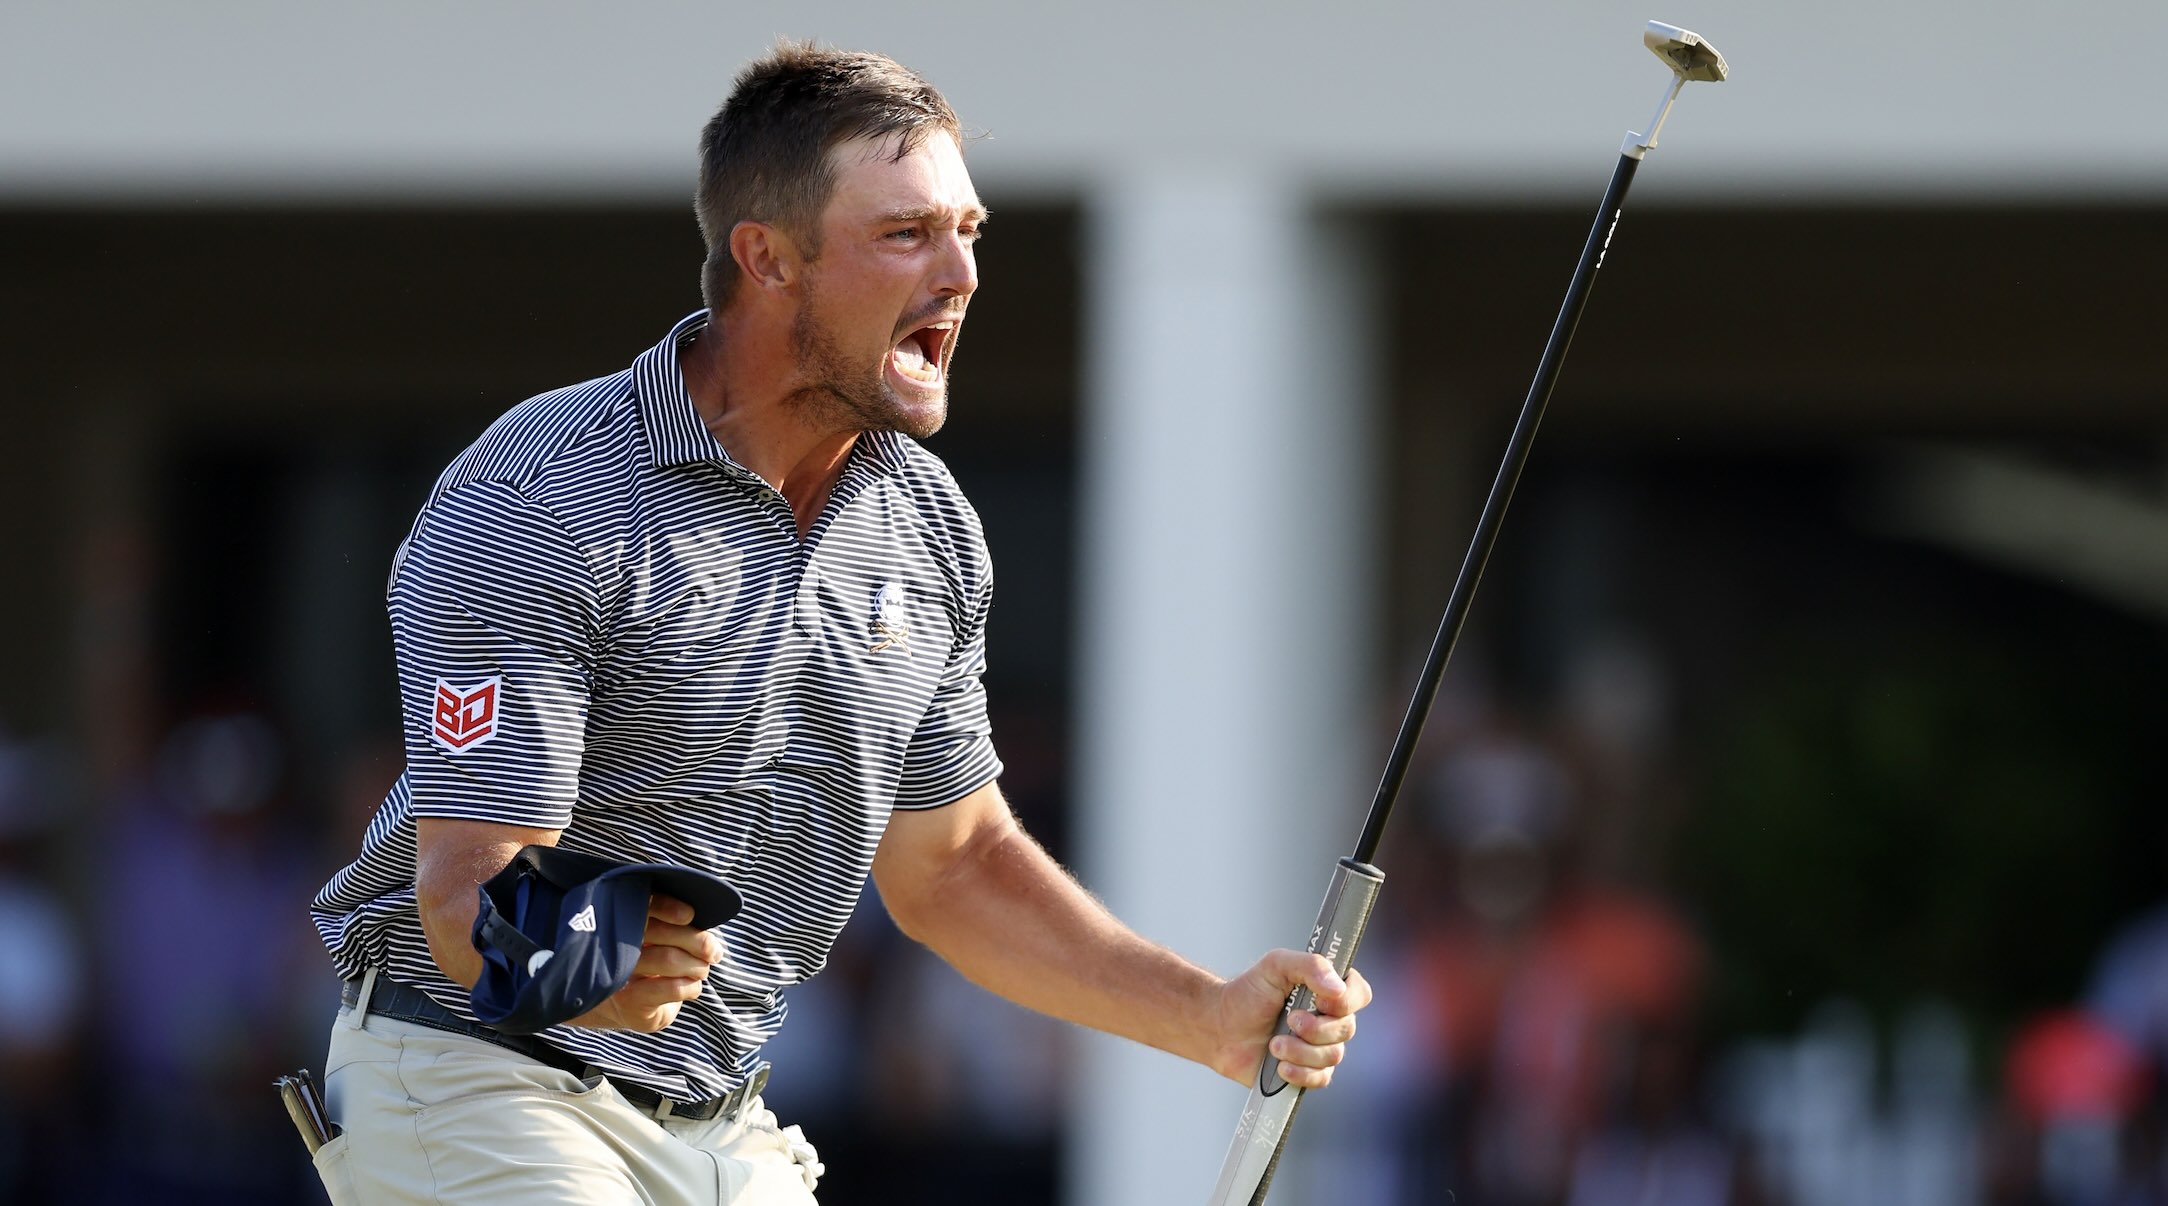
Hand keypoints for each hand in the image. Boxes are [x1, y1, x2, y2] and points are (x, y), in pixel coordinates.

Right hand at [567, 894, 722, 1031]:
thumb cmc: (658, 967)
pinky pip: (673, 988)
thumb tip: (711, 944)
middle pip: (661, 932)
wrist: (635, 1008)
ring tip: (702, 971)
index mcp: (628, 923)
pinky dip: (692, 987)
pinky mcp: (631, 1000)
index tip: (689, 915)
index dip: (667, 907)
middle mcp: (618, 945)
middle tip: (713, 953)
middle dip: (698, 941)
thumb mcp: (669, 943)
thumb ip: (683, 930)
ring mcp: (622, 973)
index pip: (644, 906)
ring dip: (697, 966)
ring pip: (669, 959)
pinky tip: (692, 987)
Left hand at [1205, 949, 1372, 1087]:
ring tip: (1274, 1044)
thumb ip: (1309, 966)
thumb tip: (1338, 989)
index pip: (1360, 994)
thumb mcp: (1276, 965)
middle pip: (1347, 1029)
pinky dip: (1299, 1073)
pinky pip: (1321, 1079)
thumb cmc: (1248, 993)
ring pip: (1333, 1056)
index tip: (1318, 1000)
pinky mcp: (1309, 1071)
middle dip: (1314, 1028)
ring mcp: (1321, 1047)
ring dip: (1300, 1050)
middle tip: (1288, 1020)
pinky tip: (1279, 1065)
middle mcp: (1330, 1018)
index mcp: (1327, 989)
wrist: (1221, 1028)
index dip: (1345, 1001)